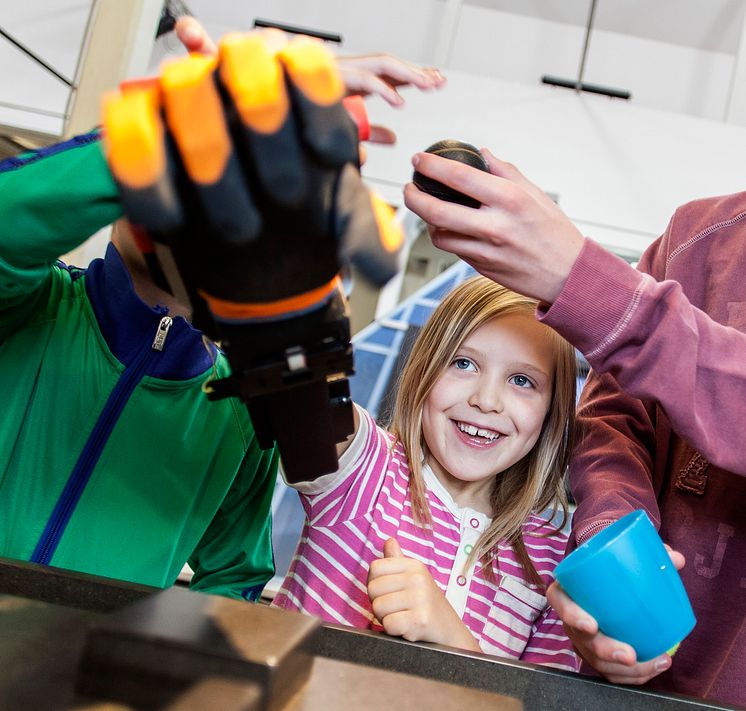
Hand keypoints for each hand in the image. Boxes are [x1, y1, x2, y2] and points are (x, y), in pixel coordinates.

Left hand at [175, 17, 444, 145]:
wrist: (233, 89)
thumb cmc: (229, 83)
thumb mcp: (217, 72)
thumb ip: (203, 52)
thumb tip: (185, 29)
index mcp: (310, 70)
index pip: (356, 73)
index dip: (379, 85)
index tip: (398, 101)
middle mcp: (325, 72)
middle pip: (377, 66)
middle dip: (408, 73)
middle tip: (433, 82)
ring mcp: (332, 82)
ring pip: (379, 75)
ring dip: (408, 79)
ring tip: (435, 84)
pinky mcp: (332, 96)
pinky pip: (366, 97)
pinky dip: (385, 104)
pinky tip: (398, 123)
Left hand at [367, 538, 480, 650]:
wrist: (451, 632)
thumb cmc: (425, 605)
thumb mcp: (414, 578)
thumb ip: (397, 560)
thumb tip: (389, 540)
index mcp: (414, 565)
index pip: (374, 568)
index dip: (376, 583)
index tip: (390, 592)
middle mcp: (418, 578)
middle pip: (372, 588)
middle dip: (379, 603)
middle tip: (398, 609)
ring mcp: (420, 598)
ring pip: (378, 607)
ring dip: (386, 618)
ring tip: (403, 617)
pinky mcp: (421, 619)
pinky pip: (389, 624)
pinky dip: (394, 631)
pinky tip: (408, 628)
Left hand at [403, 148, 585, 303]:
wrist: (568, 275)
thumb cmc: (555, 233)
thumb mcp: (536, 194)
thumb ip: (506, 172)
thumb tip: (483, 154)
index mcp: (510, 199)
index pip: (460, 176)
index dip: (432, 167)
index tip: (419, 160)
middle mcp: (495, 225)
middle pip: (437, 210)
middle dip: (413, 197)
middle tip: (409, 188)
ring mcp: (485, 250)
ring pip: (439, 234)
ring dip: (428, 222)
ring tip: (430, 210)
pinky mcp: (481, 267)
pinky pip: (453, 249)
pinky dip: (446, 237)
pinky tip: (450, 228)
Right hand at [546, 546, 685, 684]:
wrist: (601, 578)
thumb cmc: (607, 567)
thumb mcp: (619, 556)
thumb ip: (645, 554)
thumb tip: (676, 559)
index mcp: (568, 589)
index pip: (560, 603)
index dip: (573, 616)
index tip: (592, 624)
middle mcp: (571, 617)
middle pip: (582, 639)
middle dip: (607, 650)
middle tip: (630, 654)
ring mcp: (583, 638)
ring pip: (598, 660)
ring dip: (627, 670)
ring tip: (657, 661)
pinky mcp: (598, 651)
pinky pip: (611, 670)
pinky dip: (632, 675)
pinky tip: (655, 667)